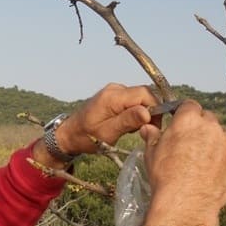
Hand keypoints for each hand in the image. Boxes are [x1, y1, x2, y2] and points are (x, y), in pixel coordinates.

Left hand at [33, 83, 159, 167]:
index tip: (153, 127)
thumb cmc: (87, 137)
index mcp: (113, 97)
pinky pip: (133, 100)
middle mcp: (115, 89)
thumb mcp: (107, 133)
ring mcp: (114, 90)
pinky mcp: (114, 95)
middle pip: (144, 95)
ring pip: (140, 98)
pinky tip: (127, 125)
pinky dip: (135, 112)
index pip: (145, 94)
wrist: (70, 133)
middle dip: (150, 112)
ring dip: (142, 113)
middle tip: (145, 130)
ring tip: (133, 130)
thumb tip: (147, 112)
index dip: (155, 109)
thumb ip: (127, 121)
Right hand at [138, 100, 225, 225]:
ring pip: (220, 136)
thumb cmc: (166, 178)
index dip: (183, 113)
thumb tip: (148, 129)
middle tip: (189, 144)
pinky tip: (211, 172)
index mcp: (188, 120)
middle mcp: (211, 127)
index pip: (188, 105)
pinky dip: (223, 159)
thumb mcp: (151, 153)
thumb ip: (152, 136)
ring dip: (212, 143)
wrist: (186, 204)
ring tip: (200, 162)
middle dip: (199, 127)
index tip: (180, 122)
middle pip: (207, 119)